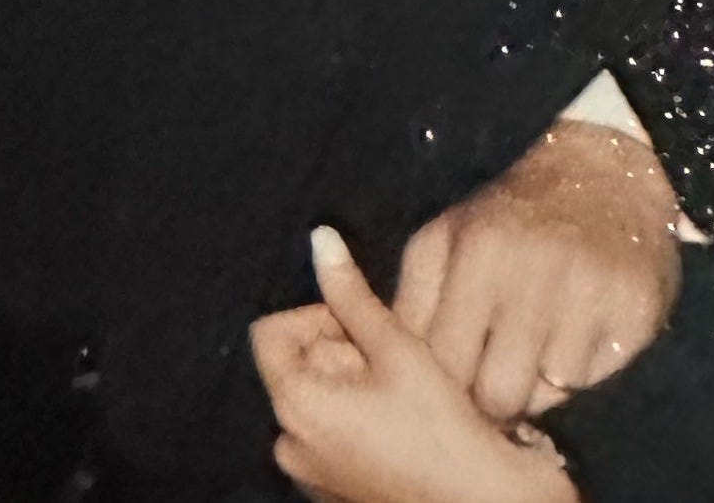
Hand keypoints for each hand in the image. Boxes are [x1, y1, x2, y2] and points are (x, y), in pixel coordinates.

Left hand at [252, 227, 578, 502]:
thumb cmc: (443, 430)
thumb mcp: (397, 349)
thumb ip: (350, 291)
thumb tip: (320, 237)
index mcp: (294, 405)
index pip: (271, 332)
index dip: (315, 317)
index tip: (360, 325)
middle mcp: (289, 445)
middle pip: (295, 368)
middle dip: (338, 353)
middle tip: (390, 361)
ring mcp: (310, 476)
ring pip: (315, 403)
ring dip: (348, 387)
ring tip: (399, 393)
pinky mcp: (333, 495)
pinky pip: (329, 440)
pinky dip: (354, 424)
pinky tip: (400, 427)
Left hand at [394, 121, 679, 422]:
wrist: (600, 175)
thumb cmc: (508, 218)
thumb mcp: (446, 237)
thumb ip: (414, 298)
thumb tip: (384, 358)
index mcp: (477, 253)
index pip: (445, 361)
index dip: (444, 386)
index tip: (450, 384)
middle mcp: (533, 273)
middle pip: (499, 394)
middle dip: (494, 400)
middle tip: (497, 381)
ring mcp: (588, 295)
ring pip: (550, 394)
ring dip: (541, 384)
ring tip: (537, 350)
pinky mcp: (635, 313)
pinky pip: (596, 380)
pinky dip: (583, 371)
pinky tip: (576, 336)